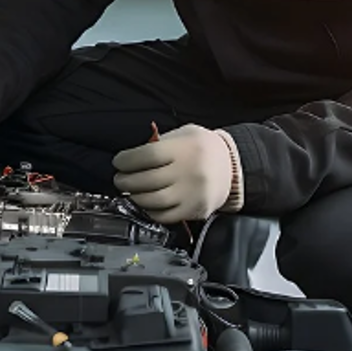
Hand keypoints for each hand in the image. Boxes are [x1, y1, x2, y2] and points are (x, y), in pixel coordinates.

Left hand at [112, 124, 235, 223]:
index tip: (118, 162)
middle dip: (125, 181)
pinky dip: (149, 211)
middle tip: (120, 179)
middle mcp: (189, 172)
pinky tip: (146, 203)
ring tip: (130, 191)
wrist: (233, 168)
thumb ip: (160, 144)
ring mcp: (193, 194)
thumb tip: (131, 159)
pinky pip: (164, 216)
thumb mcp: (184, 135)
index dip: (126, 161)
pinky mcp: (195, 210)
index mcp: (185, 148)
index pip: (146, 156)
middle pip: (146, 180)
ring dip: (135, 197)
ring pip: (152, 201)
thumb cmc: (202, 149)